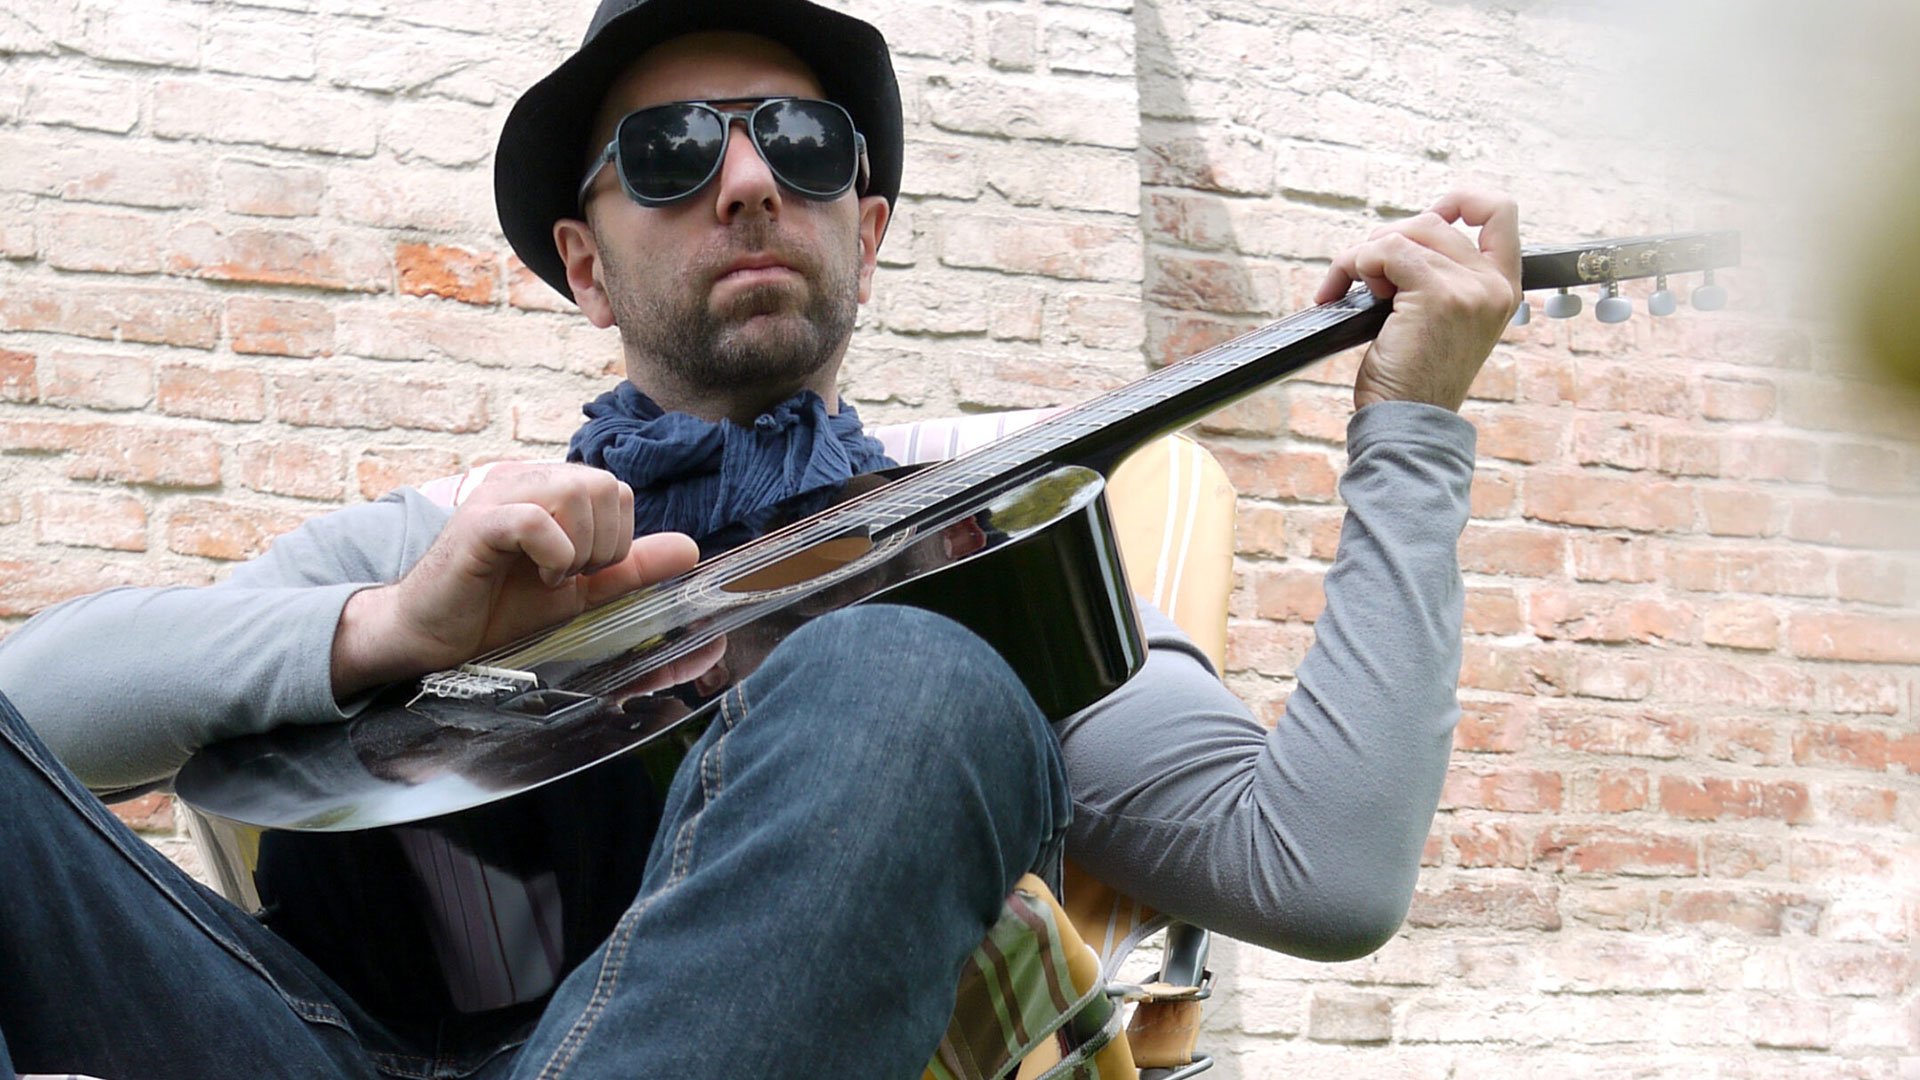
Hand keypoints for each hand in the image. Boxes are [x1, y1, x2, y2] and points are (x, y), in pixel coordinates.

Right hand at [332, 463, 699, 698]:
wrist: (435, 637)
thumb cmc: (500, 608)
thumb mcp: (580, 589)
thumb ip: (632, 567)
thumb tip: (691, 548)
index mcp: (550, 489)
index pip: (617, 489)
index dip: (616, 537)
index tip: (584, 571)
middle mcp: (525, 480)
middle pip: (604, 485)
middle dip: (603, 542)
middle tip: (569, 575)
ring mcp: (499, 496)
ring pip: (576, 491)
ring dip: (580, 547)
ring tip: (550, 575)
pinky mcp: (478, 523)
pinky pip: (538, 519)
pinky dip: (554, 553)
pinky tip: (538, 576)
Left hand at [1315, 190, 1521, 412]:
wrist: (1406, 423)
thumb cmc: (1412, 379)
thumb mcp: (1440, 322)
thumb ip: (1440, 277)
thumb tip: (1401, 238)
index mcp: (1502, 289)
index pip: (1500, 213)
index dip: (1460, 200)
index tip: (1425, 218)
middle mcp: (1494, 285)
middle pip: (1433, 222)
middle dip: (1386, 240)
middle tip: (1363, 276)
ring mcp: (1470, 287)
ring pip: (1403, 234)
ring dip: (1362, 256)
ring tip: (1348, 289)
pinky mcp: (1438, 293)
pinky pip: (1384, 251)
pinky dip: (1353, 264)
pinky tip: (1339, 292)